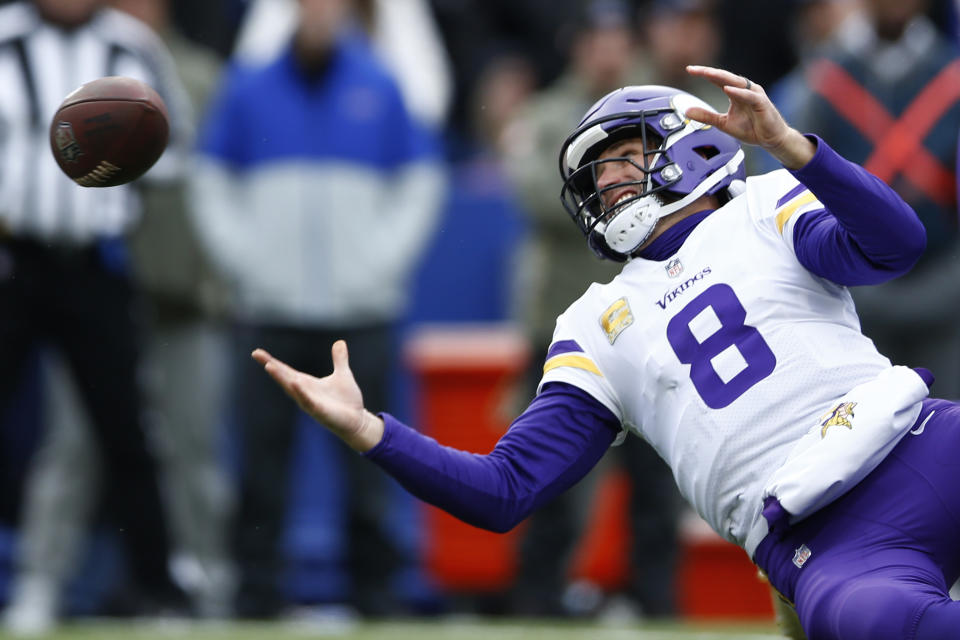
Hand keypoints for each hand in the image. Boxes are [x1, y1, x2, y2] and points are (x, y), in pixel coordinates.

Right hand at [252, 340, 384, 451]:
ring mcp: (310, 403)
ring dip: (281, 378)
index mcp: (306, 384)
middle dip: (271, 366)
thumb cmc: (346, 401)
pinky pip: (308, 402)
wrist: (357, 421)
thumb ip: (339, 359)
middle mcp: (304, 393)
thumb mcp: (343, 374)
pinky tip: (295, 383)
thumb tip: (340, 342)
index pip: (286, 371)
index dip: (271, 361)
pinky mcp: (320, 412)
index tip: (257, 352)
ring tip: (269, 366)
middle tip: (256, 354)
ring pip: (292, 389)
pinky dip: (302, 393)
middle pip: (284, 377)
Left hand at [684, 65, 814, 169]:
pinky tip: (727, 89)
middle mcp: (744, 89)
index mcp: (735, 92)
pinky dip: (738, 92)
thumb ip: (706, 116)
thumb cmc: (751, 129)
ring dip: (721, 77)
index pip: (717, 79)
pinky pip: (749, 96)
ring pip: (736, 82)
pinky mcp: (761, 103)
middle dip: (708, 72)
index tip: (689, 70)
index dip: (703, 74)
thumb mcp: (723, 123)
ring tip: (707, 73)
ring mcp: (753, 94)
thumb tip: (687, 111)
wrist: (771, 139)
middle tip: (693, 69)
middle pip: (724, 76)